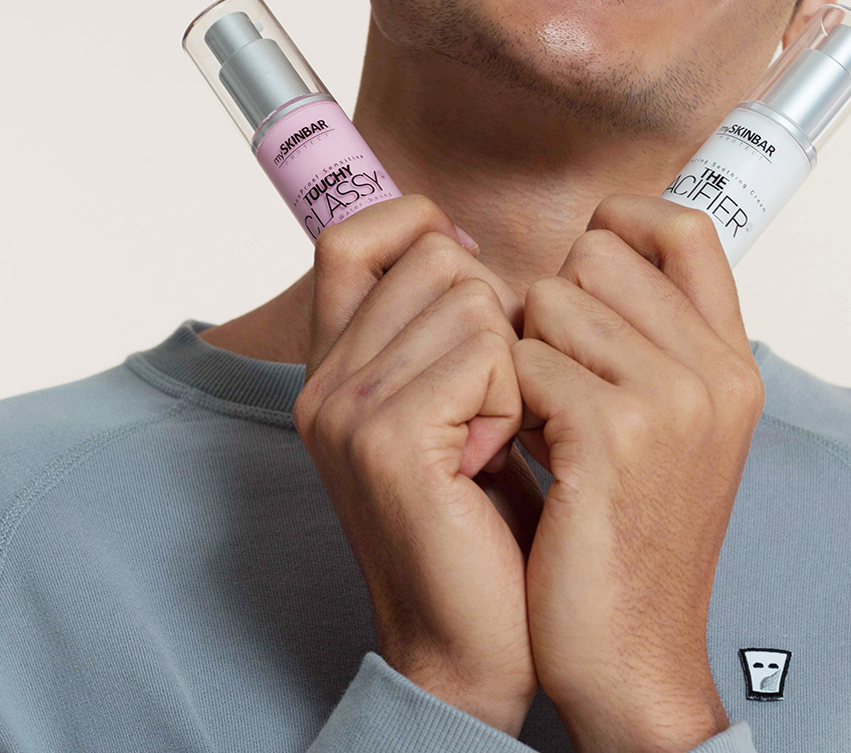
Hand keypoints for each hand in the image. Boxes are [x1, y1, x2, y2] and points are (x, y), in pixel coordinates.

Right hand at [292, 194, 544, 737]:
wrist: (470, 637)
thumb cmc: (478, 514)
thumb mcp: (442, 401)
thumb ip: (428, 324)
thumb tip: (458, 238)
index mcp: (330, 363)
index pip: (352, 234)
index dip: (416, 225)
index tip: (474, 274)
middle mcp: (323, 377)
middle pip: (435, 255)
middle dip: (492, 312)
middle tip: (489, 399)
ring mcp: (346, 406)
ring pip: (472, 297)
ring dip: (511, 363)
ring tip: (491, 436)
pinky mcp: (388, 437)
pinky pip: (488, 351)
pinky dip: (515, 400)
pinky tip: (493, 458)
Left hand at [512, 195, 764, 752]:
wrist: (630, 652)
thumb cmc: (630, 533)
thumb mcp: (673, 425)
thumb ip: (650, 338)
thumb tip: (590, 249)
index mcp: (731, 360)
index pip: (685, 229)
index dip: (622, 223)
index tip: (581, 262)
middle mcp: (714, 370)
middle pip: (597, 253)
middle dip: (553, 305)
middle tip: (554, 381)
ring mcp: (670, 399)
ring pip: (547, 300)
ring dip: (523, 354)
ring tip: (541, 424)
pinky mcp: (613, 434)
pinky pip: (521, 359)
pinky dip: (505, 400)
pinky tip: (523, 451)